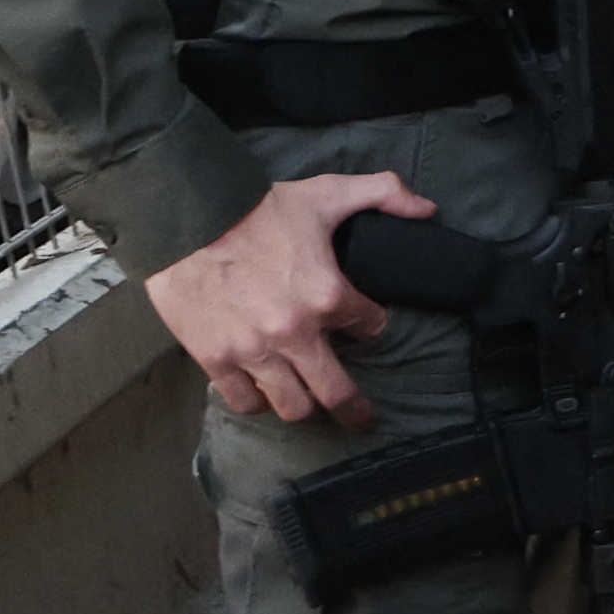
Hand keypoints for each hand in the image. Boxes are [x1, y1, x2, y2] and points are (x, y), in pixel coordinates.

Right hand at [146, 171, 425, 427]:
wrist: (185, 218)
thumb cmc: (258, 207)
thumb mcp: (327, 192)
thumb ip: (383, 194)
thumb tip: (427, 209)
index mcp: (329, 294)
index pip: (371, 327)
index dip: (370, 323)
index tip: (363, 322)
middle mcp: (295, 332)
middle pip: (337, 392)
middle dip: (356, 410)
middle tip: (364, 421)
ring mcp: (254, 351)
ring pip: (292, 407)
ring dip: (305, 407)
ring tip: (310, 404)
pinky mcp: (216, 358)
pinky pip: (245, 401)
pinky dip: (257, 401)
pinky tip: (264, 393)